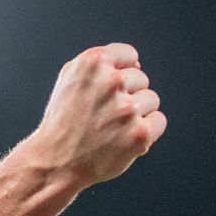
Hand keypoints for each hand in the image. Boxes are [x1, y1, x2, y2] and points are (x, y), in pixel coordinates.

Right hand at [31, 43, 166, 186]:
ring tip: (112, 125)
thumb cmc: (62, 120)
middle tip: (104, 112)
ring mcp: (127, 108)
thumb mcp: (69, 79)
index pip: (129, 55)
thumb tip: (135, 63)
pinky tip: (124, 136)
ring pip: (151, 100)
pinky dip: (146, 130)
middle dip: (127, 94)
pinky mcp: (140, 133)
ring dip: (137, 112)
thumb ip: (98, 64)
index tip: (111, 87)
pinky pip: (159, 121)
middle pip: (141, 78)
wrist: (57, 160)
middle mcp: (111, 81)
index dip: (121, 70)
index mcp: (93, 62)